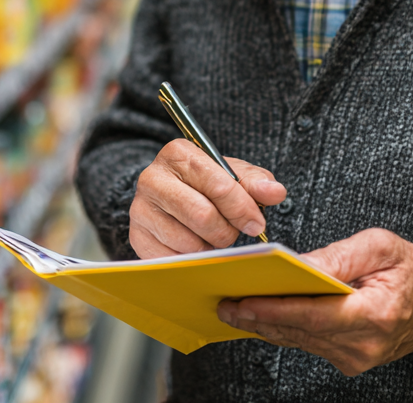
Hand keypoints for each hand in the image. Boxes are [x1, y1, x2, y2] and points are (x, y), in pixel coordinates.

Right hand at [129, 139, 286, 257]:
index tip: (256, 224)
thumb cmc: (207, 183)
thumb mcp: (234, 175)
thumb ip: (256, 182)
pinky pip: (174, 259)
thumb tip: (275, 192)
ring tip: (213, 236)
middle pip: (202, 216)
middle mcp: (152, 178)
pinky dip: (193, 260)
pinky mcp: (137, 236)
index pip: (217, 184)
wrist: (171, 194)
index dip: (242, 208)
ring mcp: (140, 208)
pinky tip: (197, 246)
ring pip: (188, 243)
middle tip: (234, 232)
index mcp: (178, 153)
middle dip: (227, 231)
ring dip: (210, 247)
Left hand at [216, 228, 412, 375]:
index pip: (314, 316)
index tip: (243, 303)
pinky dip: (285, 328)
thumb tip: (298, 264)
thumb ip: (339, 256)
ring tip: (233, 307)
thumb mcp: (380, 246)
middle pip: (300, 332)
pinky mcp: (351, 361)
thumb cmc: (412, 268)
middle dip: (259, 318)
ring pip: (300, 341)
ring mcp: (357, 358)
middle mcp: (365, 345)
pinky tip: (261, 315)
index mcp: (375, 315)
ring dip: (266, 325)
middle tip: (224, 303)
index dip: (275, 311)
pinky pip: (309, 344)